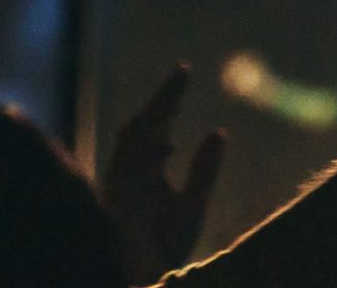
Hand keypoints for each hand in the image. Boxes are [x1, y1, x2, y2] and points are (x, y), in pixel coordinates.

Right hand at [102, 64, 224, 282]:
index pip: (156, 124)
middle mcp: (130, 174)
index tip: (184, 70)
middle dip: (159, 102)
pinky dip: (146, 160)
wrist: (150, 280)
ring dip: (151, 122)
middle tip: (181, 75)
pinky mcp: (117, 210)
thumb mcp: (193, 203)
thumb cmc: (165, 247)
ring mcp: (121, 191)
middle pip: (140, 127)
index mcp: (146, 170)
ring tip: (174, 100)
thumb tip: (219, 132)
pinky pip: (127, 178)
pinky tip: (169, 146)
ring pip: (129, 146)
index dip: (168, 97)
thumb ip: (204, 169)